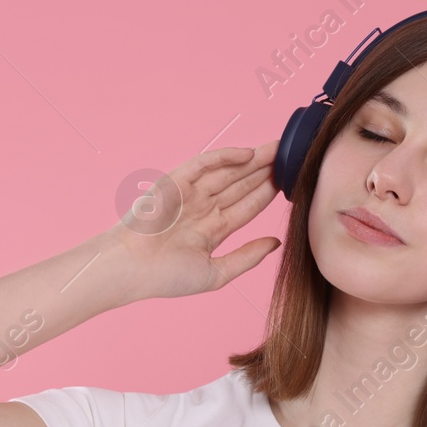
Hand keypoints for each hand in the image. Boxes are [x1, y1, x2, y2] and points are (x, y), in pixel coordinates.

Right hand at [109, 140, 281, 299]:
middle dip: (267, 171)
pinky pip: (204, 164)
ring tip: (280, 148)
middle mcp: (203, 207)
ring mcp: (190, 193)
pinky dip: (225, 156)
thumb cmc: (166, 277)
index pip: (248, 206)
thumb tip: (276, 243)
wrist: (132, 271)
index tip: (295, 184)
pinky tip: (248, 154)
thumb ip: (247, 257)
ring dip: (253, 160)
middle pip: (242, 184)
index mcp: (213, 228)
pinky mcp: (176, 182)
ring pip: (228, 171)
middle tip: (294, 156)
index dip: (270, 194)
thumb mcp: (217, 273)